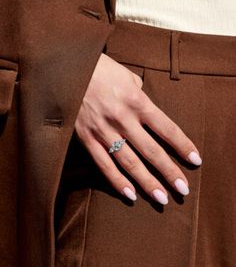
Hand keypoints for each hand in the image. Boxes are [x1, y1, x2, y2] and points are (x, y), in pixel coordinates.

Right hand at [74, 53, 201, 204]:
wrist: (67, 68)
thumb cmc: (100, 69)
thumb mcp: (127, 76)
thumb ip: (141, 94)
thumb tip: (147, 109)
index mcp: (137, 101)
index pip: (167, 128)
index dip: (183, 146)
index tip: (195, 160)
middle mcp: (123, 119)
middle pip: (151, 151)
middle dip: (169, 172)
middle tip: (183, 190)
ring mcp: (104, 131)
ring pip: (129, 162)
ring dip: (147, 182)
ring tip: (161, 199)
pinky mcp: (87, 138)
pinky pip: (104, 164)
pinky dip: (117, 181)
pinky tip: (130, 195)